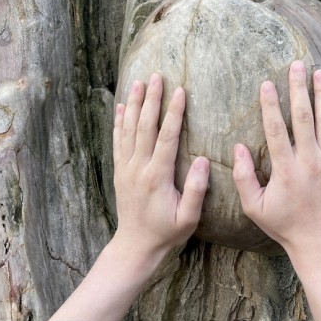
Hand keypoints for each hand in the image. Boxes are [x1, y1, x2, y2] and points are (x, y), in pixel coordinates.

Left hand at [112, 74, 209, 259]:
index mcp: (157, 176)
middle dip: (152, 99)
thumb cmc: (166, 231)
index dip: (174, 112)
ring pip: (129, 129)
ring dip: (135, 104)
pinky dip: (119, 122)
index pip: (167, 137)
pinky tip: (122, 106)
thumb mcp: (188, 217)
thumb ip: (196, 189)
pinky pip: (118, 141)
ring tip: (139, 82)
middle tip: (157, 76)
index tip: (180, 91)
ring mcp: (126, 168)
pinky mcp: (120, 171)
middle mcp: (139, 167)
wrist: (136, 244)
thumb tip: (202, 159)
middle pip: (145, 126)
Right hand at [232, 61, 320, 256]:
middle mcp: (309, 160)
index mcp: (286, 169)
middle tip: (297, 65)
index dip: (270, 105)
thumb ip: (243, 177)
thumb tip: (238, 148)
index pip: (276, 129)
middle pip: (303, 117)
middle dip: (299, 88)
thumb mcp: (254, 206)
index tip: (266, 83)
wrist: (318, 240)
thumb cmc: (283, 224)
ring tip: (320, 72)